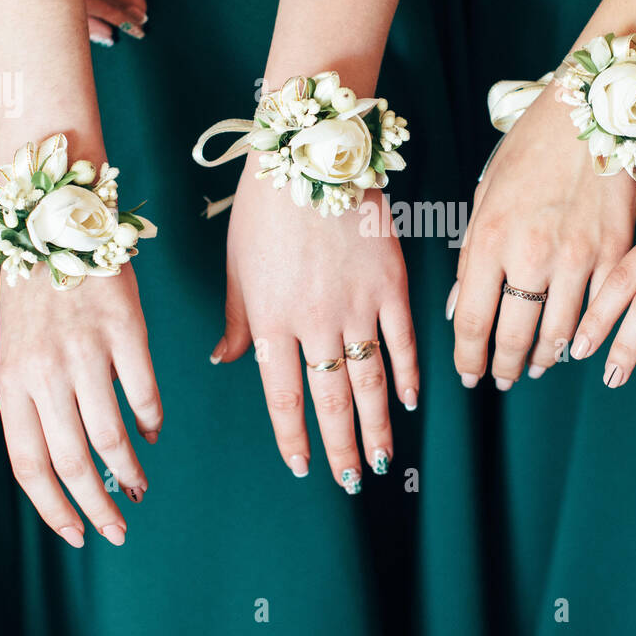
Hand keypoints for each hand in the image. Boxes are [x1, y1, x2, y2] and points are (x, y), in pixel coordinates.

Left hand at [0, 265, 161, 546]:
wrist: (56, 224)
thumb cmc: (37, 296)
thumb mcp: (17, 353)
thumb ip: (36, 404)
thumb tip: (76, 462)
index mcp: (11, 383)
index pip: (29, 465)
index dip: (54, 508)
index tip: (77, 535)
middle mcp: (45, 372)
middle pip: (72, 461)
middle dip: (96, 507)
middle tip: (118, 529)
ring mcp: (85, 351)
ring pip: (110, 435)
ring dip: (127, 471)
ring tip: (137, 488)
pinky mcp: (125, 330)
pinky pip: (143, 392)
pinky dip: (150, 420)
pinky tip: (152, 431)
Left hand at [214, 163, 417, 492]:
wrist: (311, 154)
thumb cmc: (264, 207)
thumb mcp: (235, 266)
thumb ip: (237, 320)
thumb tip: (225, 359)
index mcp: (270, 321)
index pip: (283, 397)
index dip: (294, 437)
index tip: (302, 466)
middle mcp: (315, 322)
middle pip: (331, 401)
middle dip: (340, 448)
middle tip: (350, 481)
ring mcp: (358, 305)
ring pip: (370, 382)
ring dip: (376, 426)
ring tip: (381, 458)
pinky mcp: (391, 284)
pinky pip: (402, 342)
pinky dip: (407, 375)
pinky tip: (410, 402)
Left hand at [453, 86, 635, 387]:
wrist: (590, 111)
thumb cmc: (530, 149)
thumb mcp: (485, 196)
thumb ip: (472, 255)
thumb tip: (459, 308)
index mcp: (489, 238)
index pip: (471, 321)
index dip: (468, 358)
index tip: (469, 374)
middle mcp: (531, 254)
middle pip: (515, 337)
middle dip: (505, 367)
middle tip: (501, 378)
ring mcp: (578, 256)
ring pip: (559, 334)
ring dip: (544, 358)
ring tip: (536, 366)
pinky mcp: (616, 252)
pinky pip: (600, 311)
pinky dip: (585, 335)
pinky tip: (576, 343)